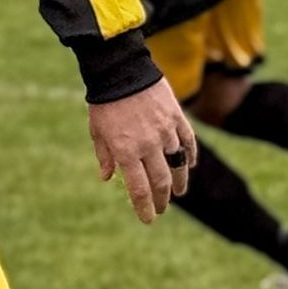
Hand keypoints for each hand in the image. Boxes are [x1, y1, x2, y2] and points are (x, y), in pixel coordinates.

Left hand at [88, 79, 196, 222]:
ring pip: (177, 164)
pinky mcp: (176, 117)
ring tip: (180, 192)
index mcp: (126, 152)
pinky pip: (188, 142)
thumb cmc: (104, 102)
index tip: (148, 219)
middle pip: (161, 182)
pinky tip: (189, 165)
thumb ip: (105, 156)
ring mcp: (165, 132)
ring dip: (180, 182)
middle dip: (163, 199)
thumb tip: (108, 177)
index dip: (145, 208)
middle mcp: (147, 145)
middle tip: (163, 208)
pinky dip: (189, 156)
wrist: (120, 69)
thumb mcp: (97, 131)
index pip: (139, 190)